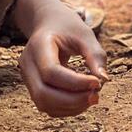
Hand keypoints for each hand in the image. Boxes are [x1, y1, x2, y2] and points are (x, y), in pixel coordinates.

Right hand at [10, 0, 107, 116]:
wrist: (47, 22)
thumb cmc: (67, 27)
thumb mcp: (84, 34)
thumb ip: (94, 55)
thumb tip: (103, 80)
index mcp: (38, 45)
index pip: (51, 72)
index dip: (75, 83)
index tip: (98, 82)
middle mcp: (27, 63)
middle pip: (43, 93)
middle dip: (72, 101)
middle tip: (96, 96)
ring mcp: (27, 77)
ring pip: (43, 103)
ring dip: (70, 107)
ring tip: (92, 97)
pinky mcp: (33, 87)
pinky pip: (47, 105)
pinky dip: (66, 108)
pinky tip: (82, 100)